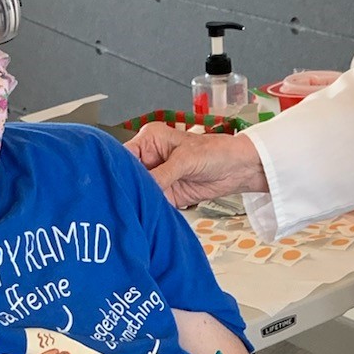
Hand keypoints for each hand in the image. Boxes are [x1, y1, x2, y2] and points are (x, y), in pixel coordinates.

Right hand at [125, 125, 266, 207]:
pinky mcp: (167, 194)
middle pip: (129, 176)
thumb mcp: (185, 160)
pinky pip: (152, 203)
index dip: (118, 170)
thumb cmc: (216, 151)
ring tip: (133, 209)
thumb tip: (141, 188)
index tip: (114, 185)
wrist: (238, 168)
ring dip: (138, 201)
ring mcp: (158, 177)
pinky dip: (150, 209)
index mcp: (150, 140)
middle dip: (127, 188)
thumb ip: (161, 175)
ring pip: (139, 192)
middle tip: (123, 201)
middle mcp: (150, 158)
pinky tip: (146, 214)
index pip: (124, 156)